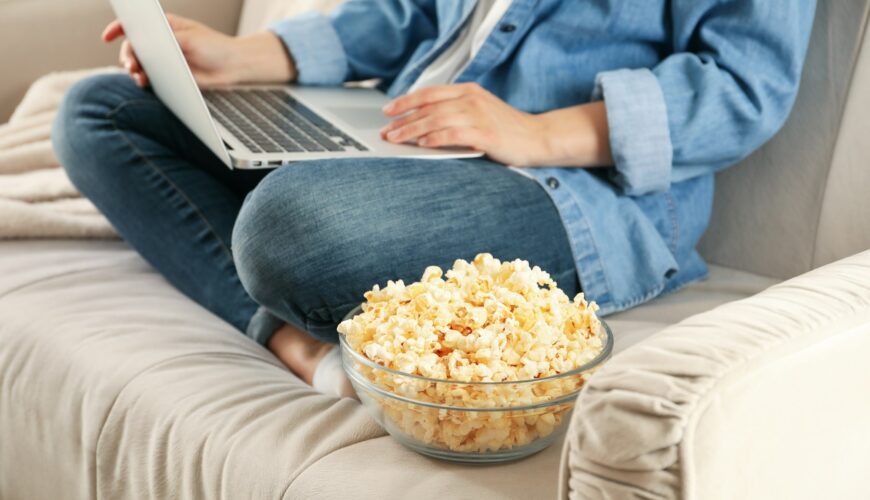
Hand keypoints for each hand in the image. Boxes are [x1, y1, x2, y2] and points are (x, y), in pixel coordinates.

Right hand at [102, 14, 295, 87]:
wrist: (234, 67)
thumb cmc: (216, 47)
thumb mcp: (191, 39)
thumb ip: (168, 41)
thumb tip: (147, 45)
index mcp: (165, 26)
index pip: (136, 24)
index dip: (118, 28)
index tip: (107, 36)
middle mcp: (161, 42)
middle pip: (134, 46)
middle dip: (127, 55)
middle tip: (130, 64)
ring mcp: (165, 60)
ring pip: (140, 64)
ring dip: (134, 69)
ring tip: (137, 74)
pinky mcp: (170, 77)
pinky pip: (151, 79)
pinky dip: (144, 81)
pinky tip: (143, 82)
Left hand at [380, 83, 549, 165]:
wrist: (538, 138)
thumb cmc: (508, 130)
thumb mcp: (480, 113)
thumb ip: (456, 113)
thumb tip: (423, 126)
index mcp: (469, 91)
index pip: (429, 93)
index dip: (406, 101)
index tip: (388, 111)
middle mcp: (471, 99)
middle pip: (428, 107)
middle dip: (403, 120)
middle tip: (386, 132)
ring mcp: (479, 115)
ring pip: (436, 119)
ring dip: (412, 130)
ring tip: (396, 139)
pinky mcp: (485, 133)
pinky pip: (453, 133)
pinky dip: (435, 138)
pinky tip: (422, 144)